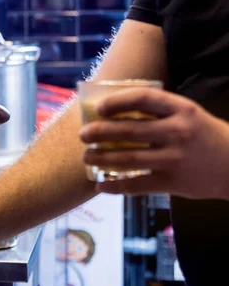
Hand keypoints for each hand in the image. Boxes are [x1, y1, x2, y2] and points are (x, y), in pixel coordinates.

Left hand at [79, 88, 228, 198]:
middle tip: (83, 135)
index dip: (117, 101)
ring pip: (128, 159)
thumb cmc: (203, 135)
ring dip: (101, 159)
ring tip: (86, 157)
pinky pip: (137, 185)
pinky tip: (100, 185)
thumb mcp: (188, 114)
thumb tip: (113, 112)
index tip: (99, 108)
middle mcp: (178, 132)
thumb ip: (158, 112)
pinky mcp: (174, 182)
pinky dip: (115, 186)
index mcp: (181, 110)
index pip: (144, 99)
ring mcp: (175, 159)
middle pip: (129, 130)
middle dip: (100, 132)